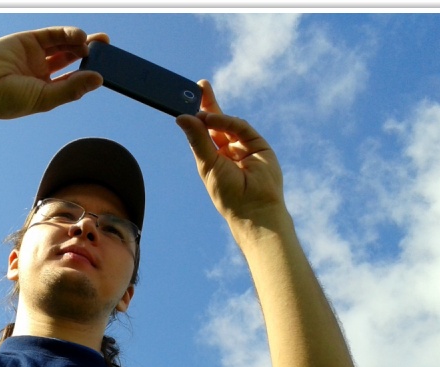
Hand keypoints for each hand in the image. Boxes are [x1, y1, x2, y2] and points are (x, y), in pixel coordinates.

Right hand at [0, 27, 107, 124]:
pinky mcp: (28, 40)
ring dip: (81, 42)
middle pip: (73, 58)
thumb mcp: (45, 98)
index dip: (90, 74)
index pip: (74, 79)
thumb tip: (99, 79)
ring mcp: (35, 54)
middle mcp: (42, 71)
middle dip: (91, 53)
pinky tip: (80, 37)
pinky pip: (52, 34)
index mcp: (46, 89)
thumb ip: (72, 88)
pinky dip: (67, 34)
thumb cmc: (8, 100)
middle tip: (108, 49)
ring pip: (64, 44)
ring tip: (96, 43)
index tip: (108, 71)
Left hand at [176, 81, 286, 230]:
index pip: (202, 132)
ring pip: (228, 123)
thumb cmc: (227, 193)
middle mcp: (228, 150)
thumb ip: (197, 139)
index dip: (196, 117)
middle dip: (208, 104)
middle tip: (199, 85)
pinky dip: (227, 121)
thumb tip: (181, 117)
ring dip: (214, 115)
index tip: (184, 99)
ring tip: (201, 113)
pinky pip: (241, 127)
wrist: (254, 209)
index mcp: (213, 158)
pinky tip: (213, 118)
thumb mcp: (207, 164)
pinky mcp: (258, 144)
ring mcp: (244, 146)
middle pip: (216, 122)